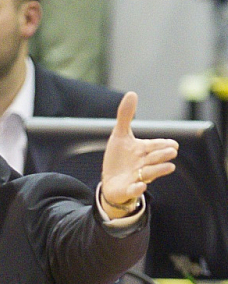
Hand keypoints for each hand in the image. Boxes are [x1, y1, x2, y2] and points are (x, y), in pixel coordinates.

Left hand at [100, 92, 178, 218]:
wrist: (111, 182)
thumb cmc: (119, 158)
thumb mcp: (120, 135)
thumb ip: (126, 116)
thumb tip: (132, 93)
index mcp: (143, 150)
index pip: (157, 145)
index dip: (163, 144)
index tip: (172, 144)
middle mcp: (143, 164)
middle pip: (156, 158)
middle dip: (163, 155)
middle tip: (172, 151)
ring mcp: (137, 177)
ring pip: (150, 174)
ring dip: (158, 170)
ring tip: (168, 167)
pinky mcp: (127, 189)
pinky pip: (134, 190)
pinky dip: (137, 189)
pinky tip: (139, 186)